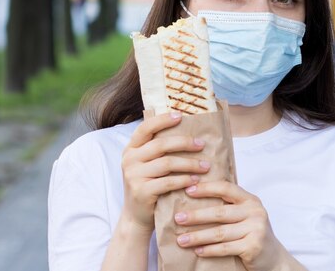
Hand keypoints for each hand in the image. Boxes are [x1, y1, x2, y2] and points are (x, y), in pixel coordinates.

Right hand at [120, 112, 210, 232]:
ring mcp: (133, 176)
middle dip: (184, 143)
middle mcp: (129, 160)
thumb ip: (157, 150)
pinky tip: (196, 180)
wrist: (136, 217)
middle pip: (160, 145)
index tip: (181, 116)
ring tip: (205, 166)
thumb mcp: (146, 165)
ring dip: (189, 163)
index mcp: (131, 149)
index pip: (146, 128)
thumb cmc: (147, 186)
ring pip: (167, 163)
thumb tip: (183, 128)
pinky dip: (184, 180)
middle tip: (201, 144)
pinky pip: (168, 182)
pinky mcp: (141, 192)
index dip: (163, 120)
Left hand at [174, 181, 305, 270]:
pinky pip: (226, 248)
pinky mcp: (254, 247)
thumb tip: (192, 195)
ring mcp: (256, 230)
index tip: (187, 190)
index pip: (226, 188)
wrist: (274, 258)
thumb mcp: (244, 214)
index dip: (206, 188)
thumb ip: (228, 205)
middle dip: (196, 216)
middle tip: (178, 218)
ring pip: (220, 232)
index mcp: (250, 200)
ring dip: (198, 236)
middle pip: (219, 212)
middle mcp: (255, 212)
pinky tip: (197, 251)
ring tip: (181, 239)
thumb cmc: (252, 233)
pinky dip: (209, 250)